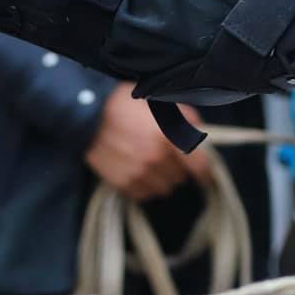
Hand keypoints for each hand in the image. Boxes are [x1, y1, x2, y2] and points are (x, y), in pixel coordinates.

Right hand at [84, 86, 212, 200]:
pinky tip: (136, 169)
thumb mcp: (160, 101)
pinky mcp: (123, 184)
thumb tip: (201, 134)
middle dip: (177, 168)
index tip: (205, 175)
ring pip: (164, 188)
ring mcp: (139, 174)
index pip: (200, 166)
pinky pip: (145, 194)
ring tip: (149, 162)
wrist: (87, 114)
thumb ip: (185, 117)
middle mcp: (156, 159)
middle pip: (181, 178)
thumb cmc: (126, 103)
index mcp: (169, 136)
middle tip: (165, 155)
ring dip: (161, 178)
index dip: (206, 173)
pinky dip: (144, 185)